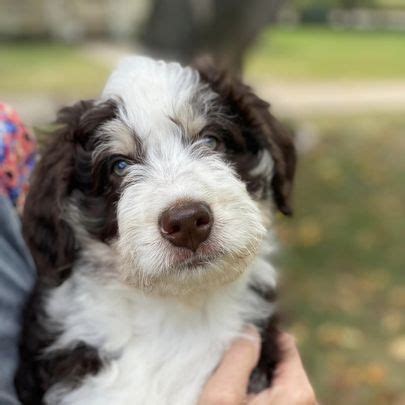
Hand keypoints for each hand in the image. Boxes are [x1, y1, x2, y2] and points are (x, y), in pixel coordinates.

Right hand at [199, 327, 315, 404]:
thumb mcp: (223, 395)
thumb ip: (238, 356)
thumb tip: (249, 331)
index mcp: (297, 391)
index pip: (285, 342)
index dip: (263, 330)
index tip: (244, 322)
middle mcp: (305, 401)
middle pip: (279, 360)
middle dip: (256, 354)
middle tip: (229, 354)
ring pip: (275, 378)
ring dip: (254, 373)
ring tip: (229, 376)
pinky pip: (274, 395)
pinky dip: (257, 390)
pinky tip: (237, 395)